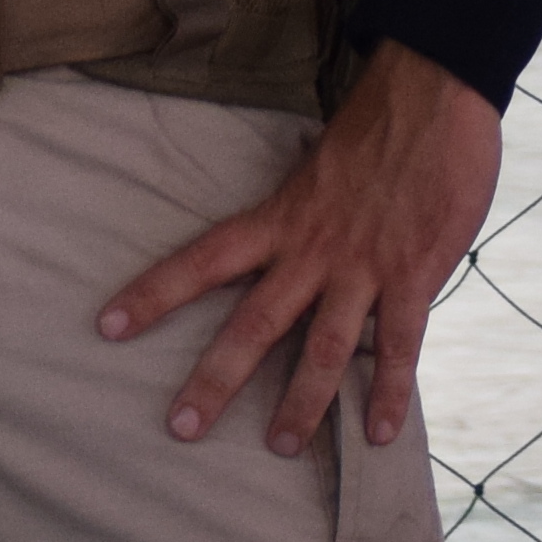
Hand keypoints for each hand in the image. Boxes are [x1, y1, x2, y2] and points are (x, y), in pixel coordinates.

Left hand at [93, 40, 503, 455]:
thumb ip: (297, 212)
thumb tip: (281, 238)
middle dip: (215, 378)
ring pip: (325, 348)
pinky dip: (390, 394)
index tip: (108, 326)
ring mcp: (363, 266)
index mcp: (280, 217)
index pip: (204, 259)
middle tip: (181, 425)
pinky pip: (400, 346)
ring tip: (278, 447)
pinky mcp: (413, 275)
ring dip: (301, 403)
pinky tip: (381, 434)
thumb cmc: (373, 127)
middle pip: (254, 323)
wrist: (433, 94)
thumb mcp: (314, 167)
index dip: (155, 292)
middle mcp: (312, 249)